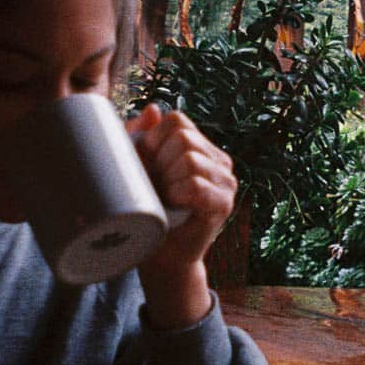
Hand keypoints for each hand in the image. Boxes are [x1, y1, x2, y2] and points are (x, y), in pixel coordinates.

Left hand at [124, 104, 236, 327]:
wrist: (161, 256)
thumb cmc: (149, 211)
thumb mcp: (138, 169)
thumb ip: (142, 136)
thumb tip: (153, 108)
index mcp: (201, 147)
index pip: (177, 121)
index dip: (154, 140)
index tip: (146, 165)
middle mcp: (219, 160)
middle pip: (183, 138)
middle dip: (160, 162)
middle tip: (156, 187)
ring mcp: (226, 181)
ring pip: (189, 160)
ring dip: (168, 181)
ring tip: (166, 199)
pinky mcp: (224, 203)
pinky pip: (196, 185)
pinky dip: (179, 194)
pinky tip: (175, 206)